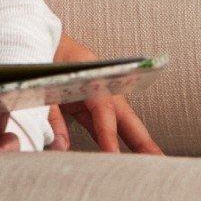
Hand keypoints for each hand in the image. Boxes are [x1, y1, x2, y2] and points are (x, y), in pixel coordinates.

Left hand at [47, 32, 163, 154]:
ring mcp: (96, 94)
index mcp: (90, 73)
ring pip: (118, 122)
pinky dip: (111, 139)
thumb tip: (62, 146)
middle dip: (144, 141)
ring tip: (150, 166)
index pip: (104, 109)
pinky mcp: (86, 102)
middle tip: (161, 162)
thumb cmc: (42, 53)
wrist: (39, 34)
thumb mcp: (40, 81)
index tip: (113, 156)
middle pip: (125, 116)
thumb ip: (51, 114)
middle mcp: (100, 84)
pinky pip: (103, 124)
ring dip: (134, 143)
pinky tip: (120, 157)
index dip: (109, 135)